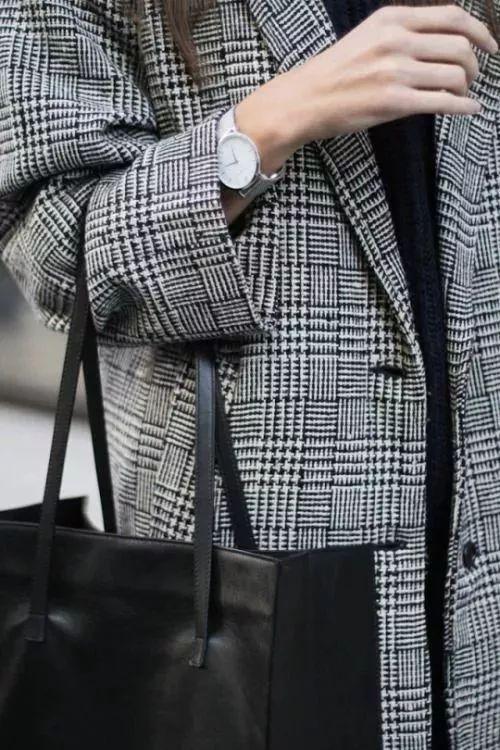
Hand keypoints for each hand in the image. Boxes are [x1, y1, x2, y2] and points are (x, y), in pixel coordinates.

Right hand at [239, 3, 497, 152]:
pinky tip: (469, 110)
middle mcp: (396, 40)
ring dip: (468, 87)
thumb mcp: (369, 35)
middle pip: (460, 46)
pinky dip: (464, 107)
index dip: (480, 31)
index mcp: (392, 19)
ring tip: (461, 95)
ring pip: (456, 74)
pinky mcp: (394, 102)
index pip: (453, 16)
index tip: (490, 45)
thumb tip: (445, 40)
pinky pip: (444, 102)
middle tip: (471, 77)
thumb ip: (404, 31)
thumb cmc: (336, 72)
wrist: (305, 100)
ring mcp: (395, 71)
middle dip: (475, 64)